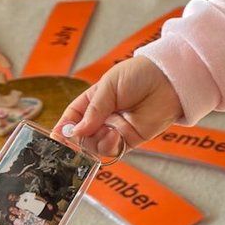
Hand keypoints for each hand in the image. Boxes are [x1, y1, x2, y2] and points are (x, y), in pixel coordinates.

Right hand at [52, 57, 182, 158]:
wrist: (169, 79)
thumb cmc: (139, 74)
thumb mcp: (109, 86)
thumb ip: (93, 110)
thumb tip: (76, 132)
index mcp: (93, 101)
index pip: (72, 118)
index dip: (63, 129)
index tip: (55, 139)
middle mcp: (102, 117)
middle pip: (81, 136)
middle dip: (76, 141)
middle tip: (73, 143)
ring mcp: (115, 130)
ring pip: (95, 146)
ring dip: (95, 142)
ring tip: (105, 130)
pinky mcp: (130, 139)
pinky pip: (113, 150)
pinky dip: (110, 146)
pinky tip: (114, 135)